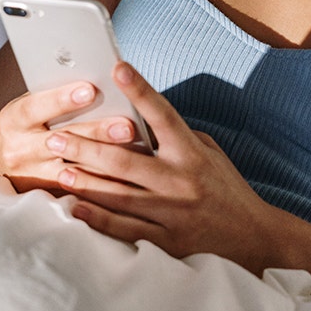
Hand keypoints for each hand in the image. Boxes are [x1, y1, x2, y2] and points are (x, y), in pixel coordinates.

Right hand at [0, 83, 137, 192]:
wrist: (1, 162)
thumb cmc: (29, 121)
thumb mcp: (32, 104)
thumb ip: (55, 95)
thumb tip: (96, 78)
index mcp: (14, 119)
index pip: (37, 107)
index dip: (63, 99)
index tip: (90, 90)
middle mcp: (20, 150)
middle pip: (61, 142)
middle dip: (97, 132)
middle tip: (127, 126)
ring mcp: (33, 176)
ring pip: (74, 171)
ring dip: (106, 162)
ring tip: (135, 152)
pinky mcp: (48, 194)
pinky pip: (79, 191)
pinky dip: (104, 184)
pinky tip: (128, 178)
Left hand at [53, 62, 276, 272]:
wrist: (253, 239)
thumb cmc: (227, 190)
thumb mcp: (210, 153)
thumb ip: (178, 137)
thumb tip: (144, 119)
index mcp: (192, 154)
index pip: (162, 115)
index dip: (140, 90)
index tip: (118, 68)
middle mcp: (180, 181)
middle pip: (125, 160)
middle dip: (86, 145)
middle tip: (56, 135)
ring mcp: (172, 213)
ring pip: (118, 195)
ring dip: (84, 181)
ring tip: (57, 167)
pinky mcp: (167, 242)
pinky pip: (125, 229)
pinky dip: (97, 218)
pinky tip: (75, 207)